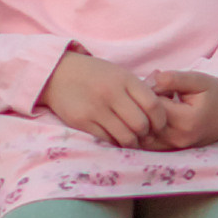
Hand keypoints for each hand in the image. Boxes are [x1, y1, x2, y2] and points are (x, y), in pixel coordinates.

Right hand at [40, 50, 169, 147]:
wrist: (56, 73)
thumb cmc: (93, 75)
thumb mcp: (118, 74)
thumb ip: (137, 90)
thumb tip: (161, 113)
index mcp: (124, 79)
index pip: (153, 104)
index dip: (161, 120)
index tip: (158, 125)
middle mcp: (110, 93)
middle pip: (141, 124)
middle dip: (146, 134)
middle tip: (144, 136)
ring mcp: (95, 108)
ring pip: (125, 137)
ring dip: (132, 143)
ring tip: (131, 140)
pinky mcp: (82, 121)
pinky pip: (107, 140)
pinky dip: (114, 143)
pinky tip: (114, 139)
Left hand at [144, 70, 217, 149]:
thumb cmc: (214, 94)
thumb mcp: (198, 80)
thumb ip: (174, 79)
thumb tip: (150, 81)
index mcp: (186, 121)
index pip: (152, 106)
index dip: (148, 90)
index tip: (155, 81)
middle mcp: (178, 138)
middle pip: (145, 120)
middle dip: (143, 103)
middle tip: (152, 88)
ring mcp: (173, 147)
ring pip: (143, 132)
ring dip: (143, 115)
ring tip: (155, 100)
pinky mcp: (170, 149)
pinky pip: (148, 140)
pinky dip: (145, 126)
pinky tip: (154, 112)